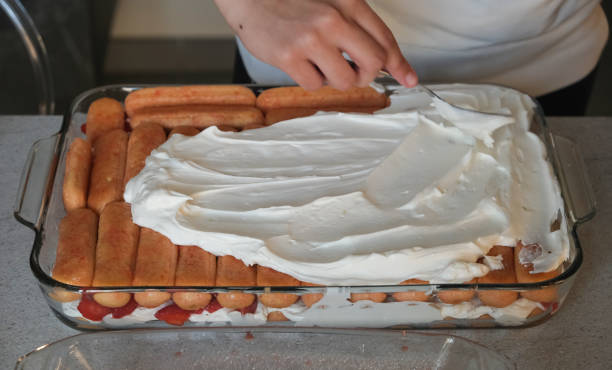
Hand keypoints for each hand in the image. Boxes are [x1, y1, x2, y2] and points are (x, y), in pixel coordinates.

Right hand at [214, 0, 417, 89]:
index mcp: (347, 3)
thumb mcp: (330, 2)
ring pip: (344, 80)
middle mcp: (333, 20)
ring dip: (335, 79)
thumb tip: (384, 62)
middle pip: (372, 63)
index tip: (409, 78)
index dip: (399, 63)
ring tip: (319, 63)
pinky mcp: (290, 57)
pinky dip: (310, 80)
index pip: (384, 38)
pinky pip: (314, 85)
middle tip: (352, 72)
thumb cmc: (290, 1)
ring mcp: (311, 39)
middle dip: (366, 74)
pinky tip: (300, 63)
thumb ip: (356, 27)